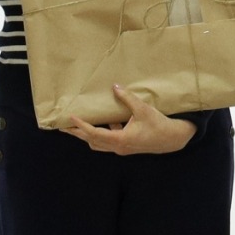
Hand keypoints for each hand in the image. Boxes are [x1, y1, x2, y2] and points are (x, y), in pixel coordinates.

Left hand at [62, 84, 194, 155]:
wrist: (172, 139)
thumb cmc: (158, 125)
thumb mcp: (143, 109)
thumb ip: (128, 98)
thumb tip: (115, 86)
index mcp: (120, 140)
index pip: (94, 133)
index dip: (81, 126)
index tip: (70, 118)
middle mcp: (117, 147)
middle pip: (91, 141)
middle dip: (77, 133)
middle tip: (63, 126)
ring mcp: (121, 148)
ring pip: (98, 143)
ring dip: (86, 134)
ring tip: (76, 125)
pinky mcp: (125, 146)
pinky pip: (107, 141)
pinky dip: (101, 133)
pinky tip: (105, 120)